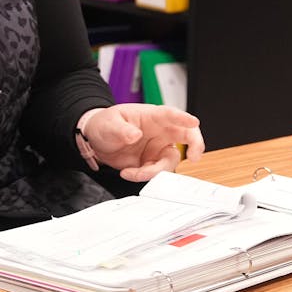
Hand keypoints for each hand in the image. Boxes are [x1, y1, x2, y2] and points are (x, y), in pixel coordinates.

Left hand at [82, 103, 204, 181]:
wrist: (96, 141)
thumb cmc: (106, 124)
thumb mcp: (109, 123)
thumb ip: (121, 129)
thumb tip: (134, 135)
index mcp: (152, 117)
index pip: (171, 114)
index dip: (184, 118)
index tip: (193, 122)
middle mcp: (161, 132)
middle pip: (186, 135)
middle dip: (195, 145)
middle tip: (194, 157)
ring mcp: (158, 148)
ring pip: (171, 160)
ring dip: (157, 170)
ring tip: (135, 172)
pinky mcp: (152, 163)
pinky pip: (156, 172)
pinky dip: (144, 176)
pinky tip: (128, 172)